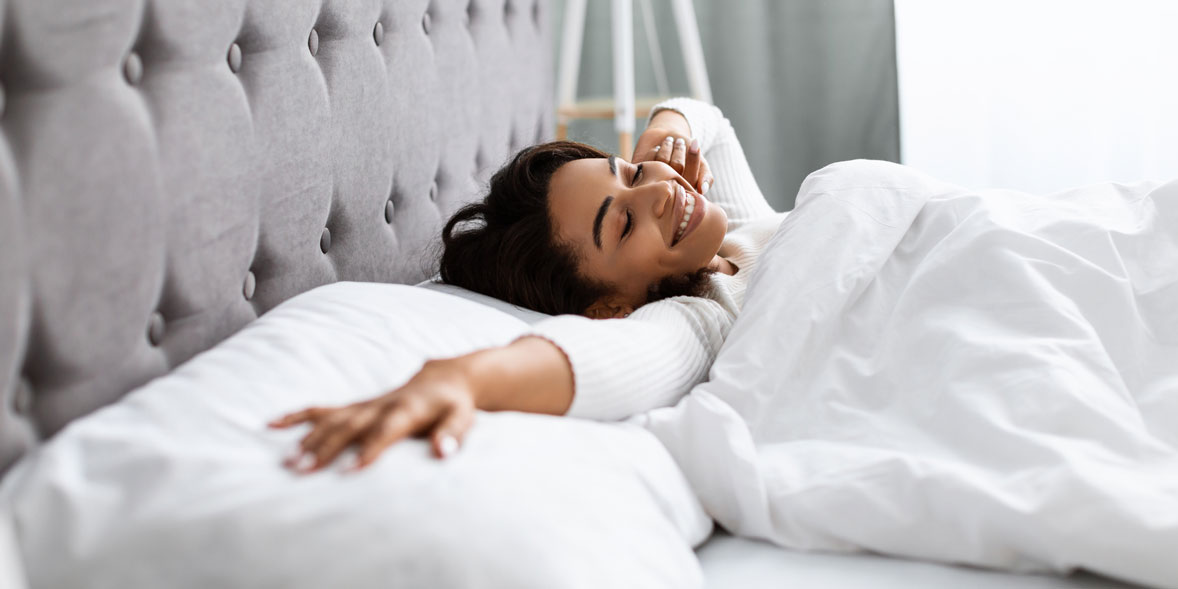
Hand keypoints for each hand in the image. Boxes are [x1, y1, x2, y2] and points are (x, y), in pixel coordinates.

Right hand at [269, 358, 476, 472]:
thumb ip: (453, 435)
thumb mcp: (463, 419)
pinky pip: (322, 408)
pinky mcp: (355, 405)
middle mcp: (381, 405)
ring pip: (331, 419)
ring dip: (308, 438)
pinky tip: (270, 424)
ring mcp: (364, 404)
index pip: (385, 430)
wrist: (444, 379)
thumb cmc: (454, 407)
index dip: (369, 448)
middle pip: (349, 426)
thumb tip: (444, 453)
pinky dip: (297, 415)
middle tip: (302, 470)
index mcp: (407, 409)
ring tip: (287, 462)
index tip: (349, 471)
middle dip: (326, 447)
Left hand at [632, 116, 713, 194]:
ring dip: (667, 147)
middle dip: (679, 150)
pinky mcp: (638, 176)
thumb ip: (705, 176)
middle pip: (677, 168)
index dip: (693, 159)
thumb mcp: (701, 164)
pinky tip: (656, 148)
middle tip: (679, 141)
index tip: (694, 143)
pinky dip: (654, 151)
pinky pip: (647, 161)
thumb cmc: (688, 154)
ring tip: (669, 141)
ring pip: (662, 162)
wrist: (666, 137)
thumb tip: (703, 190)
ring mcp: (652, 185)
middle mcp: (668, 192)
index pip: (691, 178)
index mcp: (685, 194)